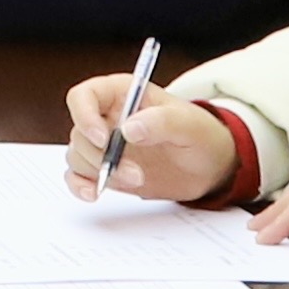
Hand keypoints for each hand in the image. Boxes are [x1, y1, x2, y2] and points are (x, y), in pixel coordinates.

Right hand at [58, 78, 245, 205]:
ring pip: (79, 156)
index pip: (84, 96)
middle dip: (103, 156)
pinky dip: (81, 186)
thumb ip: (162, 121)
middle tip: (135, 173)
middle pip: (80, 133)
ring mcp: (105, 145)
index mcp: (122, 94)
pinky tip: (94, 194)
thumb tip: (129, 129)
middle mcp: (107, 117)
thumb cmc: (200, 134)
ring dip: (101, 173)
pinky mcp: (106, 169)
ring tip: (137, 181)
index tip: (103, 139)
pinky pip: (79, 175)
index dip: (85, 115)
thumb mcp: (189, 124)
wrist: (209, 166)